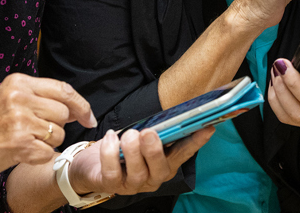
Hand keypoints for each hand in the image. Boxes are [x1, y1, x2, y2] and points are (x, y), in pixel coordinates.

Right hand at [0, 74, 94, 180]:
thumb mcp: (6, 98)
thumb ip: (36, 96)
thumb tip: (73, 105)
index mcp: (18, 82)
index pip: (63, 89)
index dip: (81, 104)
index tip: (88, 117)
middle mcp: (19, 98)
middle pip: (63, 113)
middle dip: (57, 126)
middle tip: (36, 131)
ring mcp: (19, 120)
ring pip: (59, 133)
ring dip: (47, 142)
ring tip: (24, 140)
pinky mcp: (19, 143)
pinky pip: (48, 152)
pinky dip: (38, 156)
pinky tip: (21, 152)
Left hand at [68, 126, 213, 195]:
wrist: (92, 166)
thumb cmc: (122, 149)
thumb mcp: (142, 138)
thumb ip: (157, 131)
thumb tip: (172, 114)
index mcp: (165, 164)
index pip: (184, 153)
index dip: (196, 142)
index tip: (207, 128)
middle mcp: (153, 177)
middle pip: (161, 168)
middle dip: (155, 150)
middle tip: (148, 133)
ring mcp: (133, 184)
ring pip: (138, 171)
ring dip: (133, 150)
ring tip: (129, 134)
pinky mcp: (112, 185)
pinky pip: (113, 171)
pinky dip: (110, 152)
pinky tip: (110, 137)